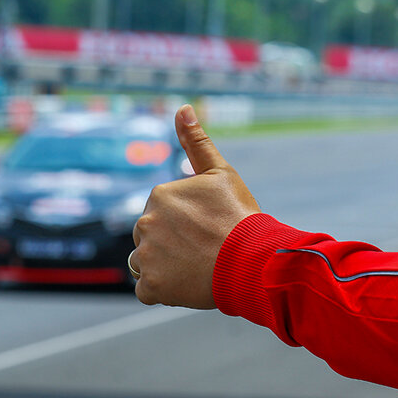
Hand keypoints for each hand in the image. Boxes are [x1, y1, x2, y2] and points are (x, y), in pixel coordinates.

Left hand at [130, 104, 259, 308]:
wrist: (252, 260)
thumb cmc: (239, 215)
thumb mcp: (221, 173)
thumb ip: (197, 142)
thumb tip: (182, 108)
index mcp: (159, 195)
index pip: (164, 212)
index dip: (187, 221)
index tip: (209, 227)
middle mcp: (145, 223)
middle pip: (152, 236)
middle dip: (173, 243)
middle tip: (205, 248)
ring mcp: (146, 256)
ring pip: (148, 262)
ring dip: (166, 266)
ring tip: (197, 267)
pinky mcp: (150, 286)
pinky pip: (148, 290)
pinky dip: (164, 289)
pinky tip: (187, 284)